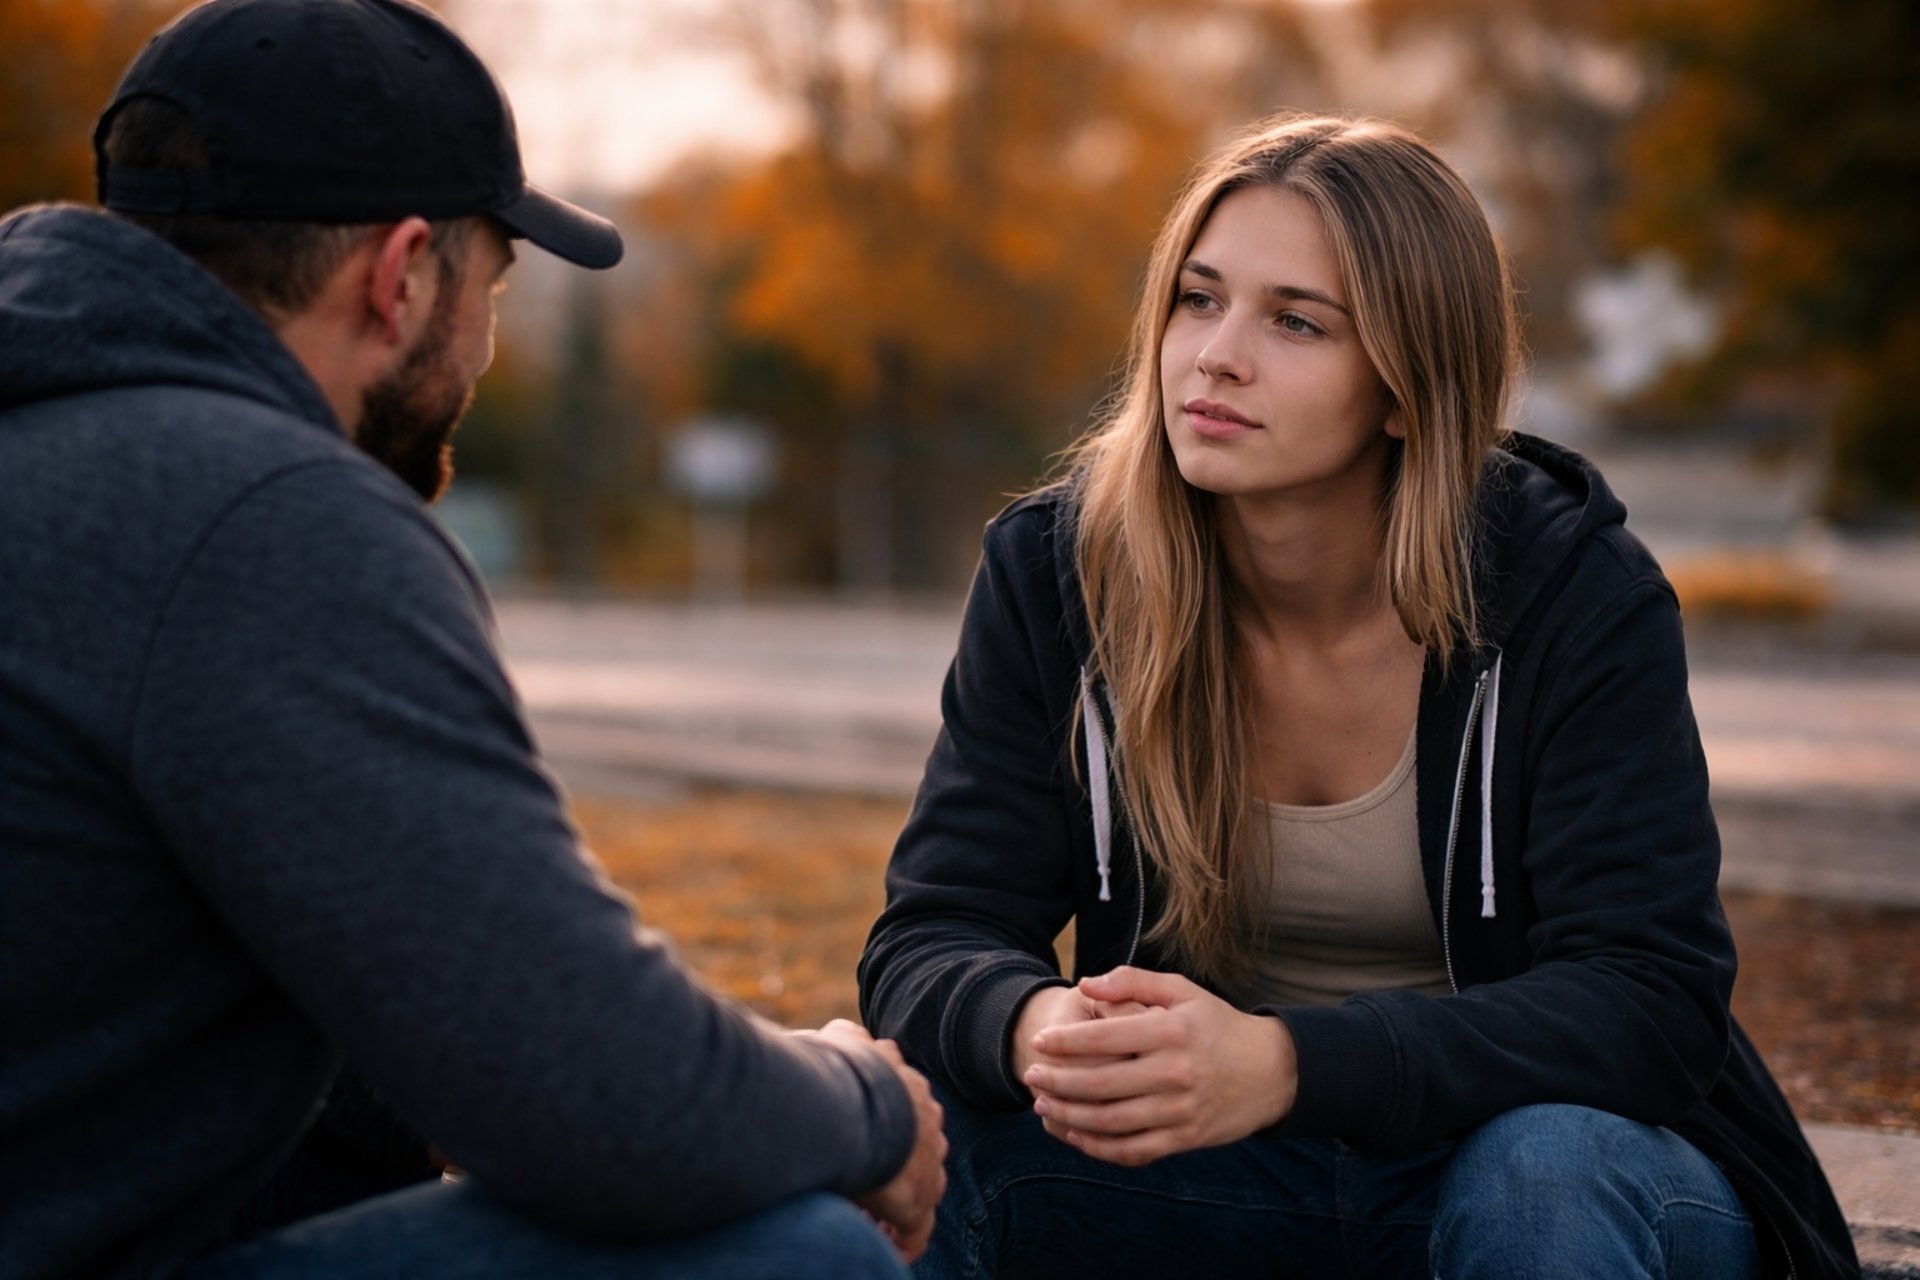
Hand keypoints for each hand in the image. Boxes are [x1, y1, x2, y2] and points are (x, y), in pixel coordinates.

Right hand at [815, 1020, 947, 1261]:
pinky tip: (885, 1243)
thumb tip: (844, 1032)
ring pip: (920, 1185)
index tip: (869, 1140)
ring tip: (873, 1217)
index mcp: (910, 1085)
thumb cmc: (838, 1070)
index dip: (890, 1125)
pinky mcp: (918, 1199)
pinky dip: (901, 1241)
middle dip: (897, 1162)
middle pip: (920, 1145)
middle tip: (867, 1178)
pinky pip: (915, 1230)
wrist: (850, 1102)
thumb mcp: (839, 1039)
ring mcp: (926, 1161)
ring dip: (898, 1200)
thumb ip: (845, 1037)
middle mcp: (926, 1121)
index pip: (908, 1106)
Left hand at [1019, 966, 1295, 1166]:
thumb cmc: (1217, 1025)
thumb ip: (1133, 982)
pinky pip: (1132, 1151)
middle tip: (1031, 1075)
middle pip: (1101, 1083)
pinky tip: (1074, 1134)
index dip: (1066, 1041)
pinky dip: (1098, 1147)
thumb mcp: (1183, 991)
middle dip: (1058, 1080)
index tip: (1039, 1041)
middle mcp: (1175, 1072)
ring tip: (1042, 1104)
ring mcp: (1180, 1110)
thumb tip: (1087, 984)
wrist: (1271, 1072)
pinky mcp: (1184, 1138)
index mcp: (1171, 1031)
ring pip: (1111, 1121)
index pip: (1106, 1037)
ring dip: (1069, 1116)